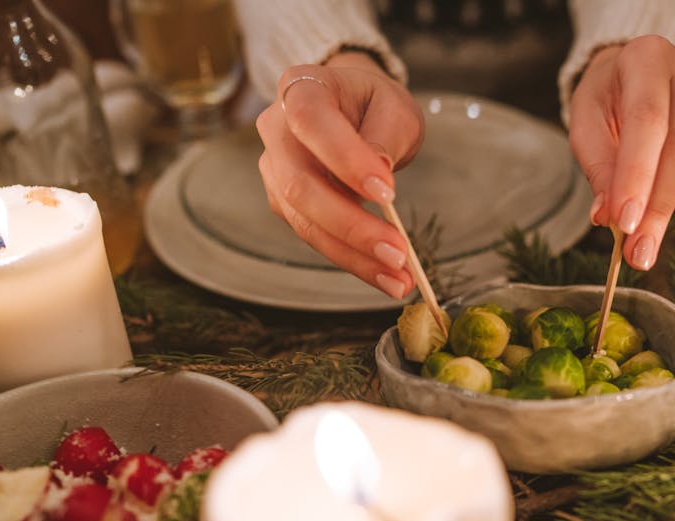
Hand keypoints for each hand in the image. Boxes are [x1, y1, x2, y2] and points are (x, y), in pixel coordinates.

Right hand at [255, 52, 423, 297]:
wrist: (353, 110)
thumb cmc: (374, 104)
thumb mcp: (394, 107)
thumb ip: (386, 134)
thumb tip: (378, 173)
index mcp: (301, 88)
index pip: (310, 122)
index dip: (344, 159)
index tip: (387, 192)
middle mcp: (276, 129)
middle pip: (300, 184)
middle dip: (351, 224)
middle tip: (398, 251)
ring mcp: (274, 169)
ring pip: (305, 221)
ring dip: (354, 254)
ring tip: (400, 277)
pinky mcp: (284, 202)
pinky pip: (314, 236)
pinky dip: (351, 259)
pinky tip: (385, 274)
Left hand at [568, 35, 674, 270]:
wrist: (634, 73)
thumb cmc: (611, 100)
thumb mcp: (588, 121)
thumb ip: (600, 167)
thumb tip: (610, 218)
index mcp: (646, 59)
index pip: (646, 120)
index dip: (635, 175)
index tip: (624, 223)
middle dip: (664, 202)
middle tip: (644, 251)